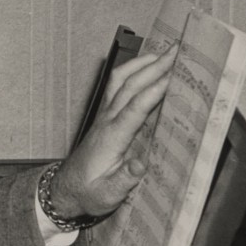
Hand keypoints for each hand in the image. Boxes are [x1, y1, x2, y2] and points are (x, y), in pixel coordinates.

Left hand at [48, 45, 175, 220]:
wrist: (67, 190)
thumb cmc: (89, 192)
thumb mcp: (107, 195)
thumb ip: (123, 181)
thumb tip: (139, 166)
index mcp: (111, 138)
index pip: (135, 108)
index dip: (154, 91)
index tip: (174, 76)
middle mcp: (107, 121)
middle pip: (130, 86)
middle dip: (154, 66)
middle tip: (177, 51)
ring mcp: (105, 115)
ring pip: (121, 81)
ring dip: (143, 63)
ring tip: (165, 52)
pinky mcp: (105, 116)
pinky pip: (117, 86)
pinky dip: (133, 71)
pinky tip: (146, 66)